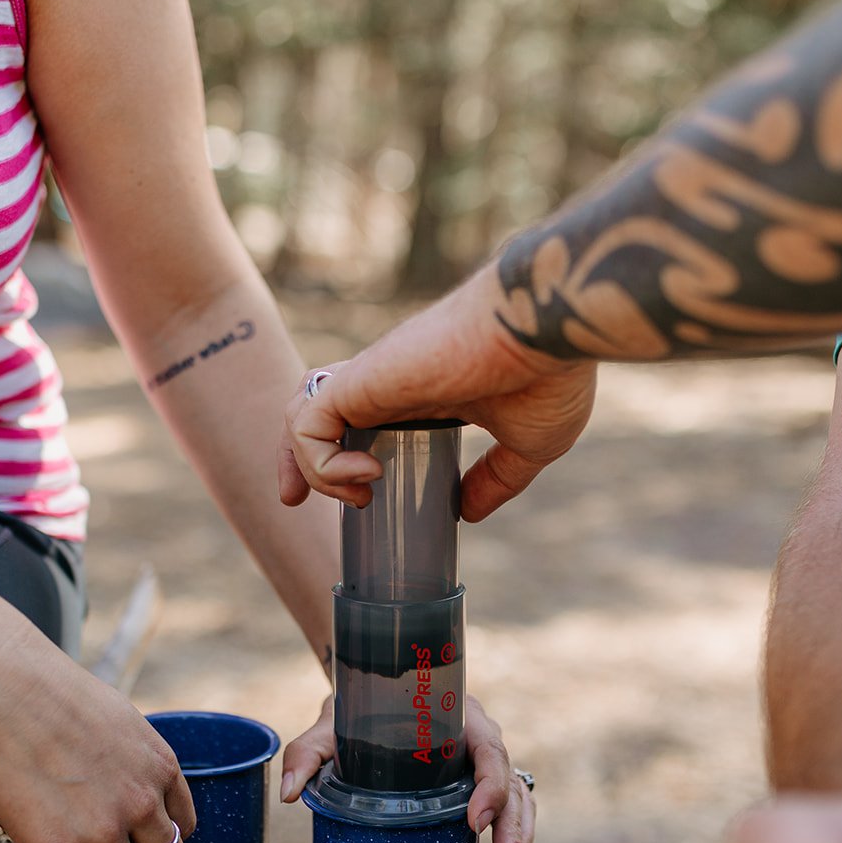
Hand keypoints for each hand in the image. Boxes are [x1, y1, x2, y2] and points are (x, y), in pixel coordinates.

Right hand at [0, 632, 195, 842]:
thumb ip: (134, 760)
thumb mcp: (121, 720)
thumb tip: (129, 783)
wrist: (6, 689)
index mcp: (161, 768)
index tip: (136, 838)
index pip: (184, 826)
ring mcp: (101, 830)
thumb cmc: (52, 694)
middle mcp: (141, 804)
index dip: (158, 837)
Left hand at [277, 270, 596, 521]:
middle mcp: (389, 380)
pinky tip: (368, 475)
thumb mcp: (528, 443)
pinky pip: (307, 422)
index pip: (357, 415)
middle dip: (295, 457)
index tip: (356, 494)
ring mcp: (372, 377)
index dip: (338, 452)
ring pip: (301, 415)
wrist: (548, 328)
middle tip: (293, 499)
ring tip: (357, 495)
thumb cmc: (548, 375)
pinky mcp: (362, 378)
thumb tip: (468, 515)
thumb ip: (497, 478)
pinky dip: (319, 460)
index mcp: (422, 392)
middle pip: (314, 411)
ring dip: (305, 464)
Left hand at [280, 695, 534, 842]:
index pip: (487, 749)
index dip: (489, 786)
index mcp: (455, 714)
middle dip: (512, 824)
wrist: (363, 695)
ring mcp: (478, 762)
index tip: (473, 821)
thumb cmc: (353, 708)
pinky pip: (506, 806)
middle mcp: (475, 736)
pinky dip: (511, 835)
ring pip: (516, 796)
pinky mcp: (474, 784)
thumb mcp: (331, 724)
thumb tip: (287, 793)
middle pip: (509, 779)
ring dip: (519, 835)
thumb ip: (308, 752)